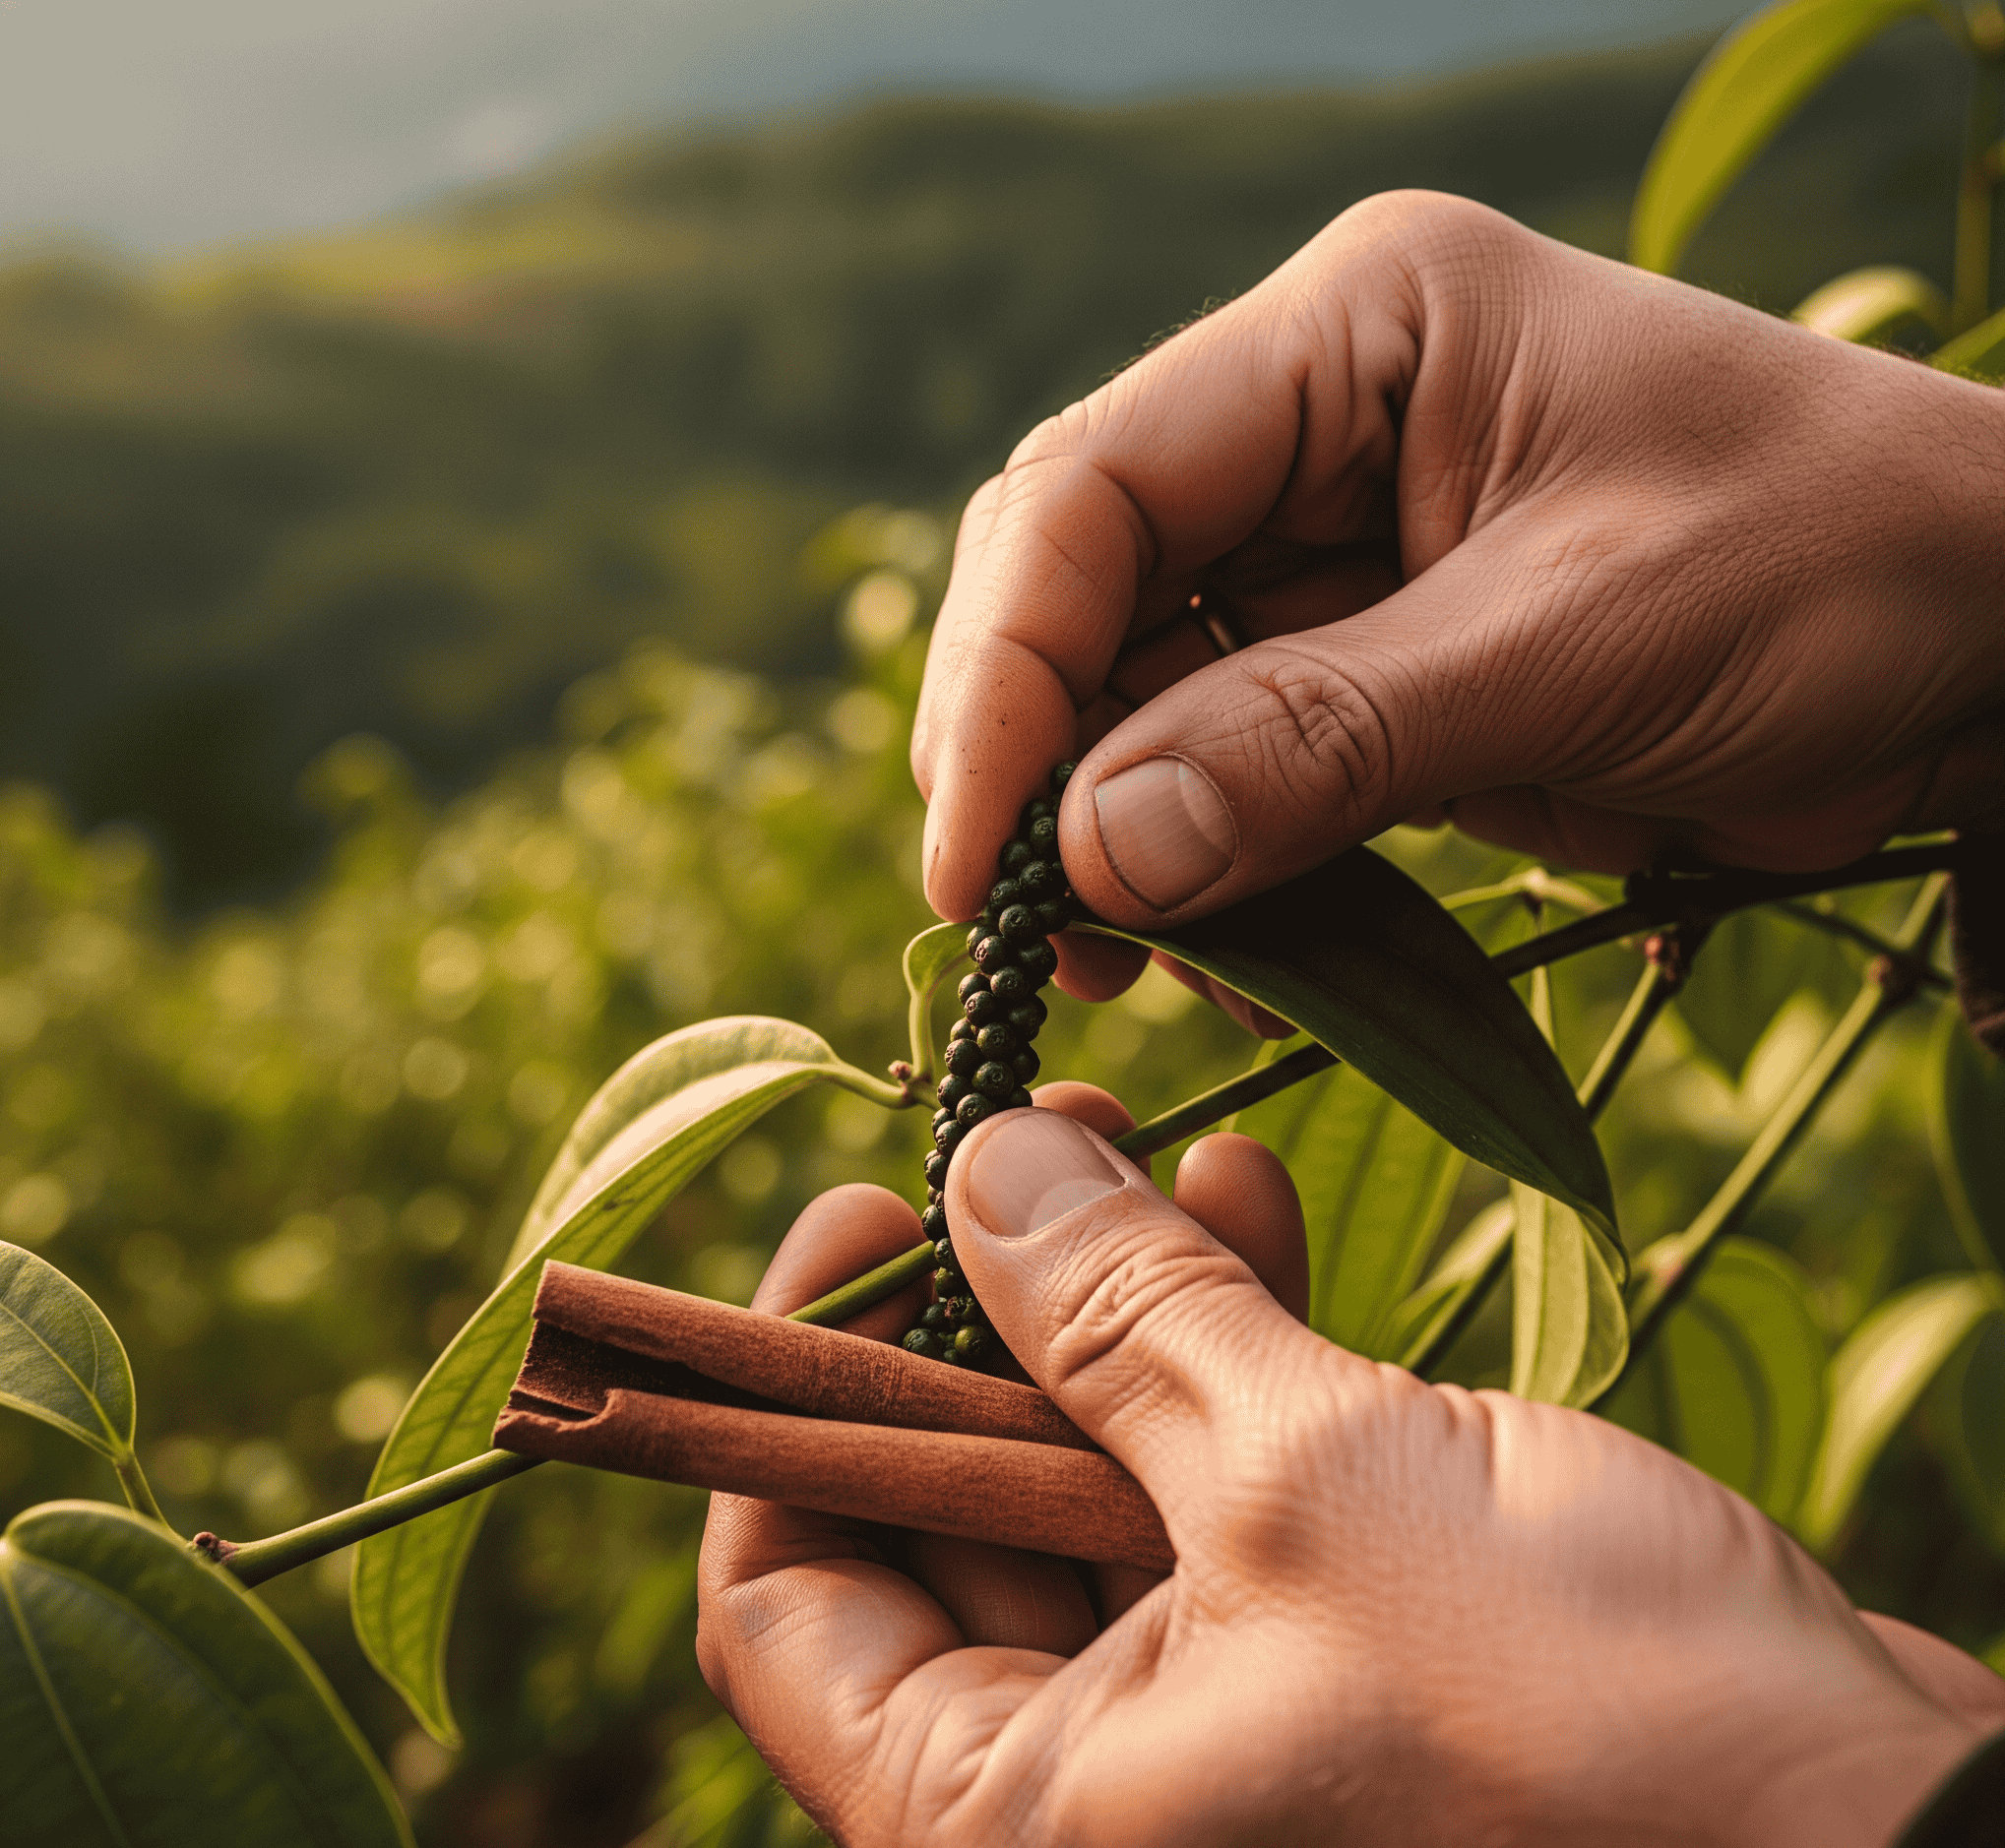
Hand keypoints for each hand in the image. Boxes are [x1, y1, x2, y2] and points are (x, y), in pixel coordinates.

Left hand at [697, 1096, 2001, 1845]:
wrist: (1877, 1831)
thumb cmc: (1592, 1731)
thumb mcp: (1313, 1485)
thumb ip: (1121, 1316)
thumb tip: (977, 1173)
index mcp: (1006, 1821)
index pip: (781, 1602)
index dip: (797, 1391)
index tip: (859, 1215)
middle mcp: (1087, 1797)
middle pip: (937, 1517)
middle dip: (977, 1311)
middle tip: (1018, 1145)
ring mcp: (1210, 1731)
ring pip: (1084, 1484)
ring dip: (1108, 1307)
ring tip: (1137, 1139)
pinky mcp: (1326, 1664)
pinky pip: (1213, 1494)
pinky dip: (1220, 1355)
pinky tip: (1247, 1199)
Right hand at [910, 191, 2004, 1009]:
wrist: (1984, 641)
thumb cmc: (1834, 567)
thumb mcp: (1579, 639)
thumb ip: (1323, 739)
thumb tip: (1090, 855)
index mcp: (1353, 335)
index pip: (1097, 487)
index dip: (1010, 672)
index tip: (981, 857)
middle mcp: (1309, 428)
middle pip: (1081, 591)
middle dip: (1038, 764)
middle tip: (1025, 933)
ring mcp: (1327, 556)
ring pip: (1135, 697)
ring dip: (1106, 838)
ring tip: (1120, 971)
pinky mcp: (1362, 674)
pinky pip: (1226, 774)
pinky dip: (1204, 874)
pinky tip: (1221, 961)